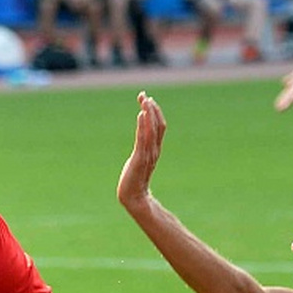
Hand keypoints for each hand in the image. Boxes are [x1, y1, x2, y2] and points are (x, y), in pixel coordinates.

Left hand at [117, 92, 165, 208]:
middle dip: (152, 109)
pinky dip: (144, 125)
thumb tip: (140, 144)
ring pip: (152, 129)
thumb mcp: (139, 162)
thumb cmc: (134, 181)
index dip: (155, 112)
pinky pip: (143, 138)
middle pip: (158, 125)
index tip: (146, 99)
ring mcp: (148, 154)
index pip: (159, 127)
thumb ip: (142, 152)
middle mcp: (154, 150)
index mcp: (155, 149)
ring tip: (144, 100)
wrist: (133, 197)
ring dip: (149, 113)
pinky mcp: (140, 158)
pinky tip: (141, 114)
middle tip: (144, 96)